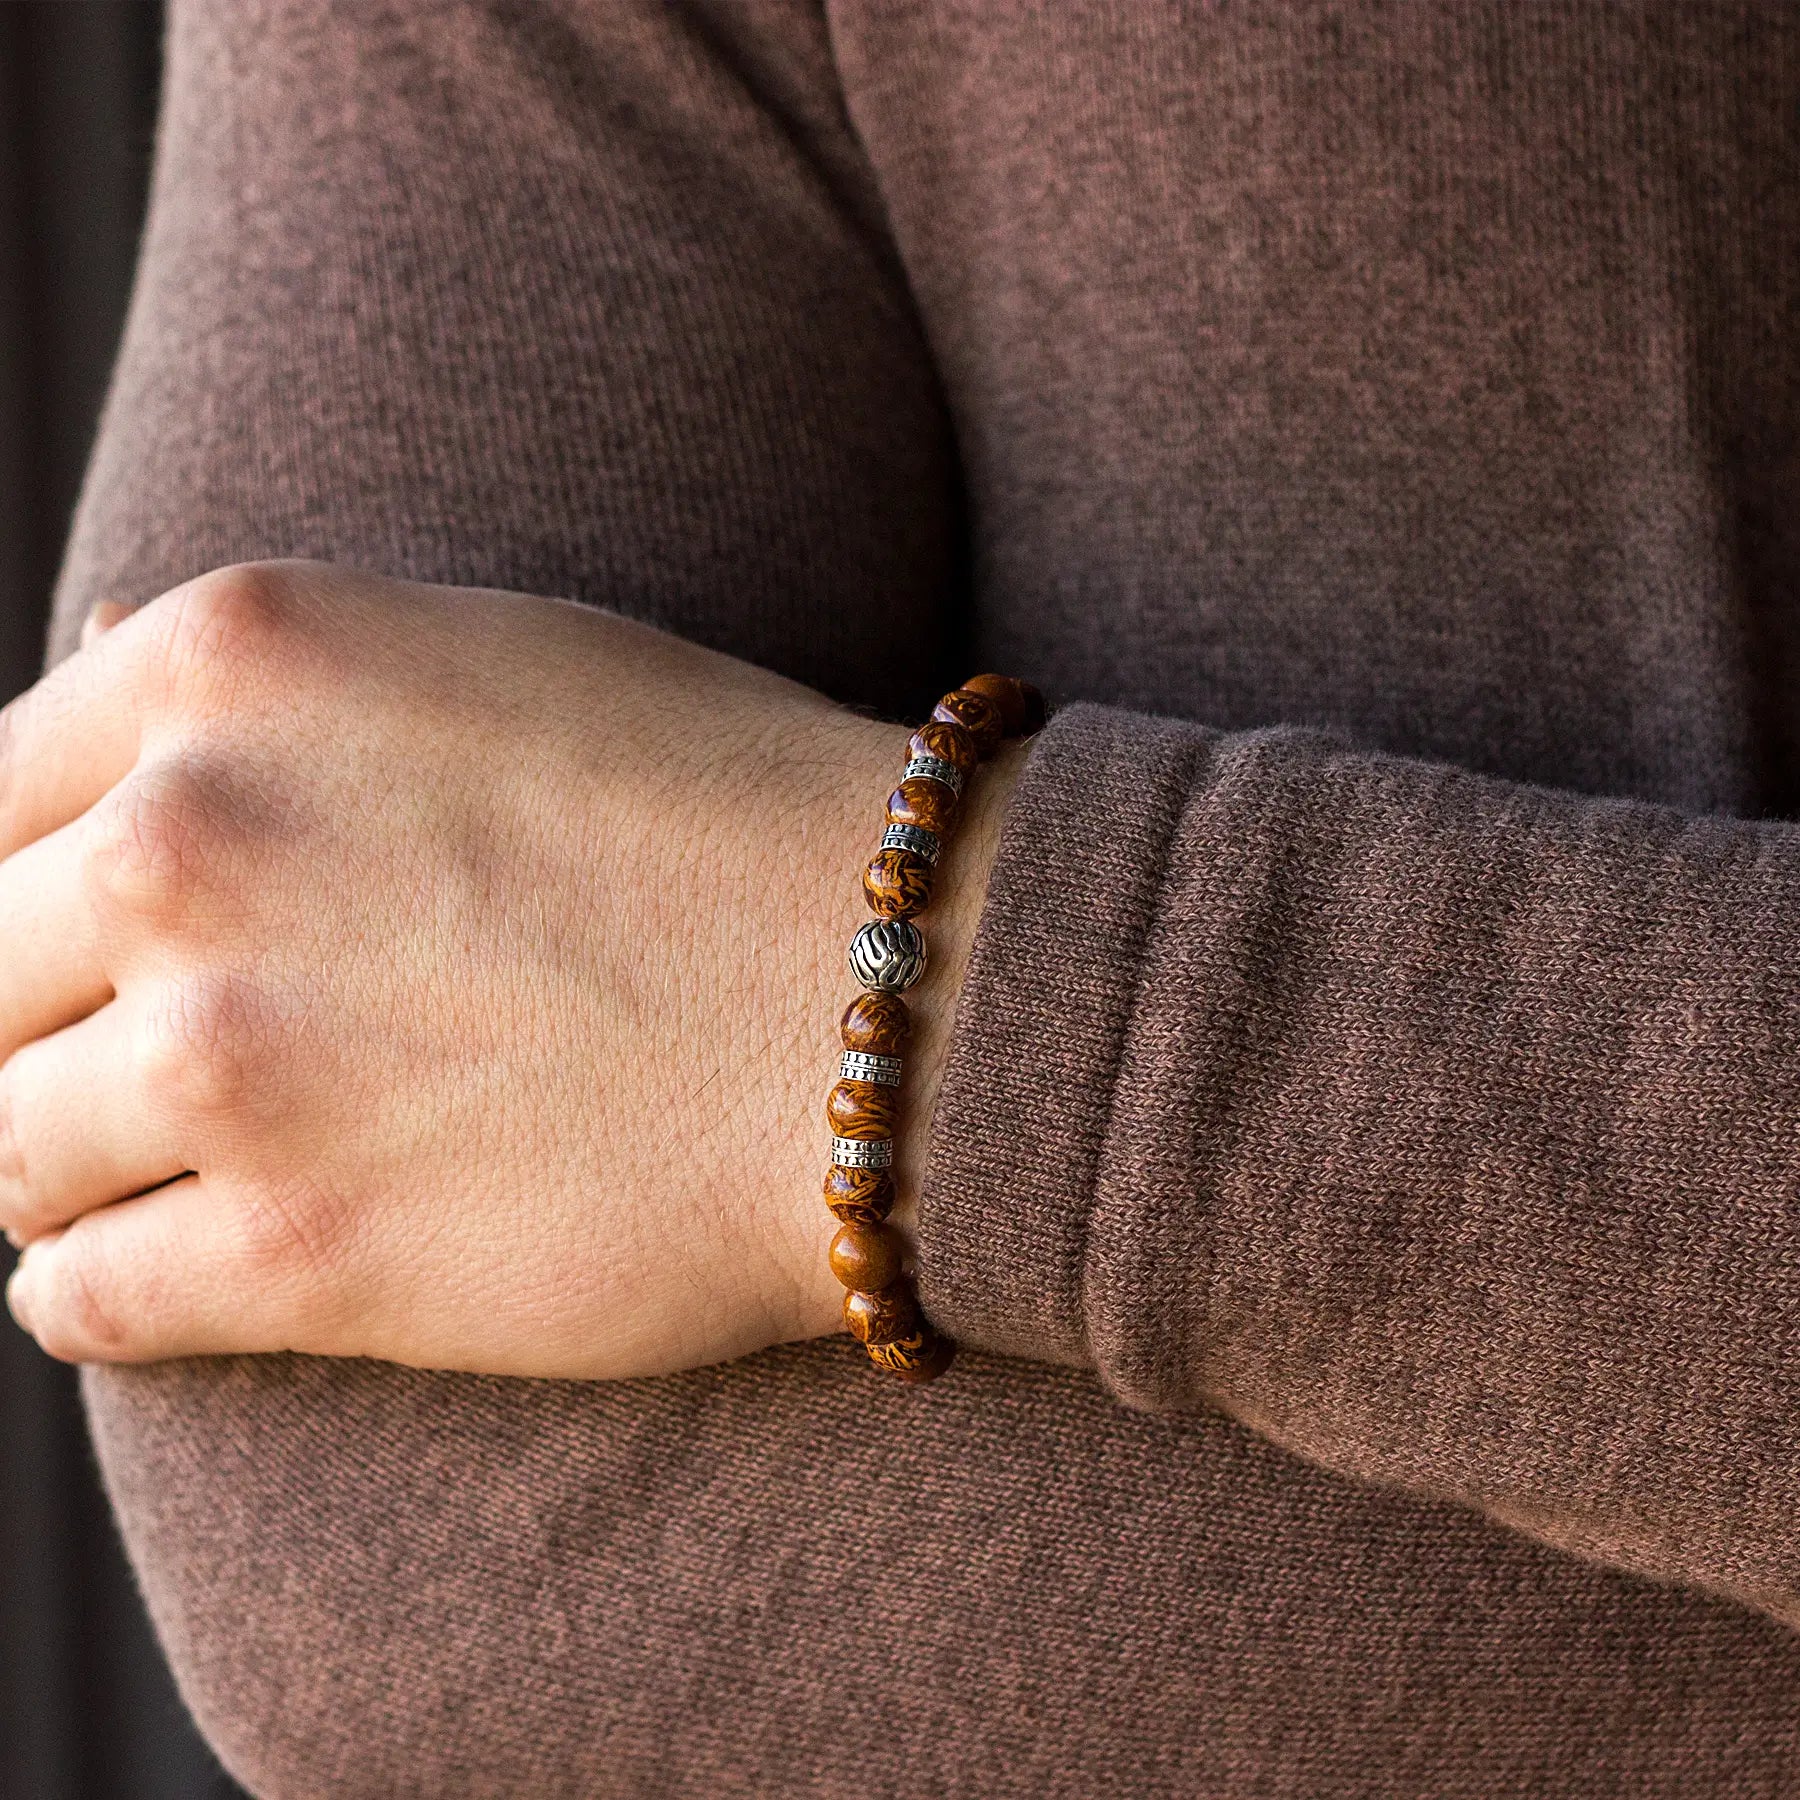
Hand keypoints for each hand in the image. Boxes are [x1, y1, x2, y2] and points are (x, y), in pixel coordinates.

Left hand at [0, 562, 1018, 1376]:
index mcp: (232, 664)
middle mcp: (189, 845)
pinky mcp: (297, 1258)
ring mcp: (228, 1064)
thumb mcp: (494, 651)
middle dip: (42, 1023)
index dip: (28, 879)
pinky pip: (74, 1304)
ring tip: (167, 1170)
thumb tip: (74, 697)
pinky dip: (99, 1294)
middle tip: (137, 1062)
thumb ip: (265, 679)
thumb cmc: (730, 809)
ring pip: (2, 1151)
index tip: (77, 943)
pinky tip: (175, 1271)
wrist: (907, 999)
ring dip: (71, 1166)